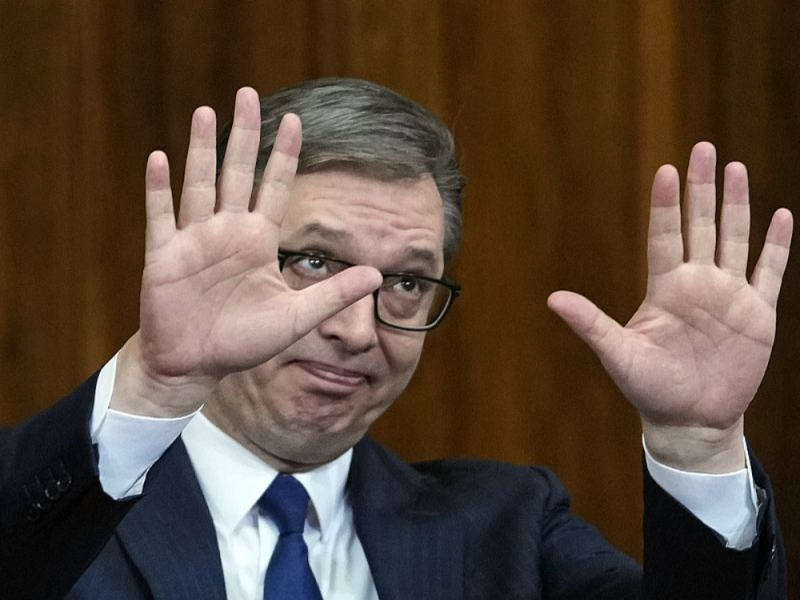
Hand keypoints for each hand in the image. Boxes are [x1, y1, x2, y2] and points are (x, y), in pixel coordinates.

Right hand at [112, 88, 381, 416]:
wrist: (196, 363)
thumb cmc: (244, 340)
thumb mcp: (297, 317)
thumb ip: (334, 293)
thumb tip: (379, 273)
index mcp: (259, 241)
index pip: (275, 187)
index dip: (284, 155)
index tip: (295, 120)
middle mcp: (228, 232)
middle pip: (236, 173)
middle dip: (244, 134)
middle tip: (248, 93)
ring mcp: (194, 241)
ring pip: (199, 184)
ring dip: (202, 149)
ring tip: (207, 112)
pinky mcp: (165, 257)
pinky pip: (161, 217)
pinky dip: (160, 190)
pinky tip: (160, 159)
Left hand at [548, 142, 792, 471]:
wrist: (690, 418)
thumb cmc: (650, 387)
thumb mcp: (619, 354)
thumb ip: (591, 324)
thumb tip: (553, 298)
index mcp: (664, 288)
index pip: (664, 236)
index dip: (666, 205)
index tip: (665, 170)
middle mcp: (697, 283)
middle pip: (701, 225)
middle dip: (702, 188)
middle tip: (703, 149)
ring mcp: (729, 295)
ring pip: (735, 238)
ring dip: (737, 205)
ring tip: (736, 168)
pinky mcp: (758, 314)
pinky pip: (769, 272)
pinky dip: (775, 246)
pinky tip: (780, 215)